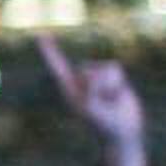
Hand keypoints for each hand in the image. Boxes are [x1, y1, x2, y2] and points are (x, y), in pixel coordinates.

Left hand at [38, 34, 145, 149]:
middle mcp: (81, 81)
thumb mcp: (93, 109)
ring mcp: (97, 77)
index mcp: (69, 90)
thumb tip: (90, 74)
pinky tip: (117, 94)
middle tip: (102, 103)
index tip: (41, 35)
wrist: (123, 130)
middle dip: (97, 84)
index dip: (50, 51)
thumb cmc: (104, 124)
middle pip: (87, 69)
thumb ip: (90, 91)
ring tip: (110, 100)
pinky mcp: (112, 76)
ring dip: (110, 85)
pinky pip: (115, 68)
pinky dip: (118, 82)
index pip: (57, 67)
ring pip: (104, 68)